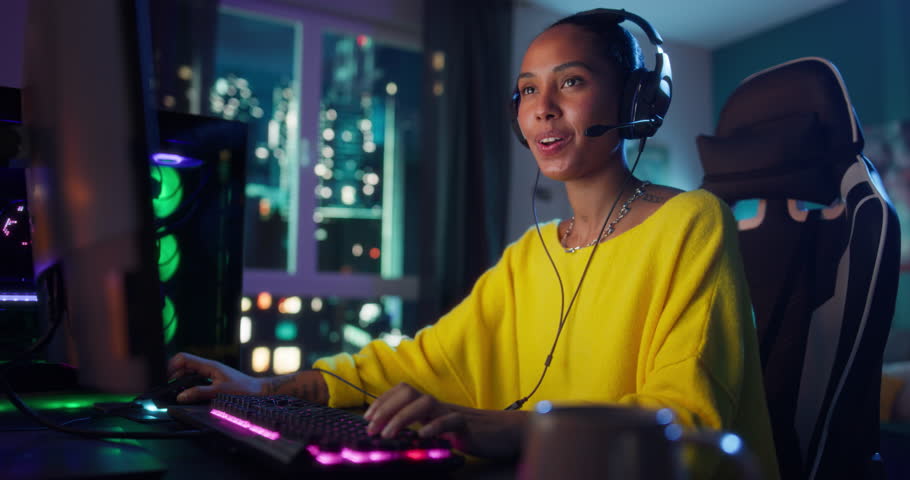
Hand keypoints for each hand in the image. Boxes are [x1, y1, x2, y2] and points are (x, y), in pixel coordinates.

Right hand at [167, 352, 263, 402]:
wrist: (259, 391)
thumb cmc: (244, 389)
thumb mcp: (220, 392)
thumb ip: (200, 393)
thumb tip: (181, 396)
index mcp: (209, 365)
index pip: (183, 358)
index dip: (171, 365)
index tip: (164, 377)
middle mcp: (208, 367)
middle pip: (184, 366)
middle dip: (173, 375)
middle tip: (166, 387)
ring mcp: (211, 373)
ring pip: (189, 373)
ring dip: (180, 380)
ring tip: (173, 391)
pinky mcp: (213, 380)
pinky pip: (196, 379)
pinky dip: (188, 385)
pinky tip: (186, 393)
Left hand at [363, 382, 527, 457]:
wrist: (508, 432)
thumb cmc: (474, 432)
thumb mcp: (443, 430)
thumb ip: (424, 429)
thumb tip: (399, 438)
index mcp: (432, 406)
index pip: (403, 391)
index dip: (382, 401)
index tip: (367, 418)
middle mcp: (440, 405)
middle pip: (408, 392)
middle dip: (386, 408)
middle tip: (372, 428)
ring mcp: (454, 412)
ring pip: (425, 403)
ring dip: (402, 417)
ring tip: (389, 434)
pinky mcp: (469, 425)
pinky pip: (450, 420)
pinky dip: (434, 427)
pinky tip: (422, 435)